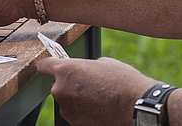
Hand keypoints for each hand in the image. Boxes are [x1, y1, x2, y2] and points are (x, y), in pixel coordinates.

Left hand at [37, 56, 155, 125]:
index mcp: (65, 70)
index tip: (52, 67)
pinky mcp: (75, 124)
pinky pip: (76, 115)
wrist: (137, 107)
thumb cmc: (123, 82)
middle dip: (68, 85)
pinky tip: (99, 109)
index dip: (50, 65)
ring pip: (67, 102)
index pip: (44, 65)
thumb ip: (85, 66)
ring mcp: (67, 110)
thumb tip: (83, 70)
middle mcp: (61, 90)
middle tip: (87, 85)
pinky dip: (84, 112)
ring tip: (97, 99)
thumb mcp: (103, 63)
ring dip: (76, 100)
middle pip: (57, 86)